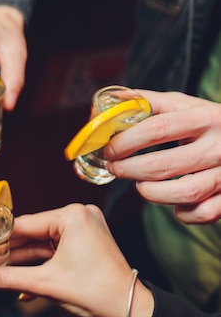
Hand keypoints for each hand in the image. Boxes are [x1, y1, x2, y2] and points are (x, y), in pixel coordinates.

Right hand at [0, 204, 153, 316]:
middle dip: (10, 251)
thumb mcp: (46, 283)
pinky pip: (54, 250)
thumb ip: (9, 278)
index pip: (24, 224)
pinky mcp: (86, 242)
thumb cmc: (96, 291)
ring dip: (22, 260)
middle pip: (32, 233)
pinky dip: (39, 263)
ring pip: (42, 243)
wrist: (130, 309)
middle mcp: (79, 216)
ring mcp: (84, 228)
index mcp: (72, 216)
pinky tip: (19, 278)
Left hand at [105, 90, 220, 223]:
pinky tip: (173, 202)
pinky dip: (183, 213)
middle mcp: (220, 145)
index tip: (109, 149)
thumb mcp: (184, 105)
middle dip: (128, 169)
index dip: (125, 142)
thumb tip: (107, 105)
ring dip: (151, 192)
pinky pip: (203, 212)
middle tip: (115, 168)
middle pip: (162, 165)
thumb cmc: (208, 124)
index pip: (156, 129)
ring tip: (140, 185)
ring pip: (183, 192)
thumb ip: (148, 103)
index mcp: (205, 117)